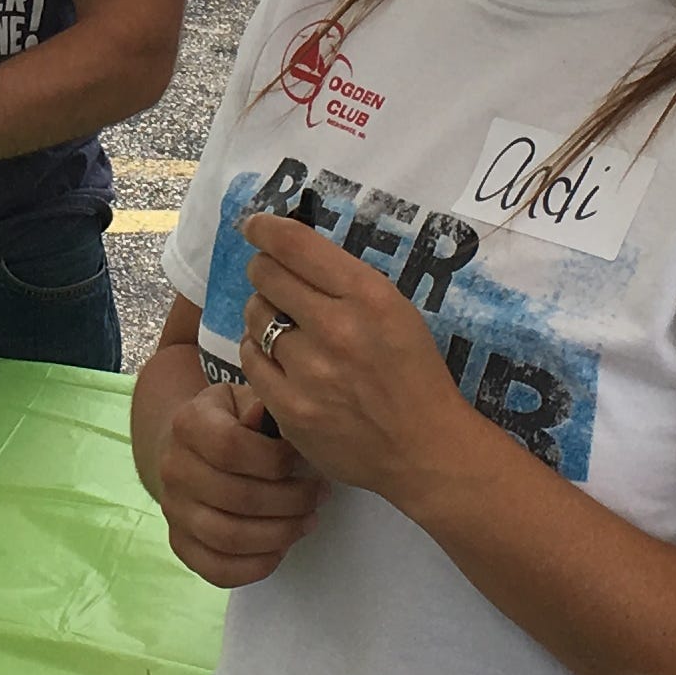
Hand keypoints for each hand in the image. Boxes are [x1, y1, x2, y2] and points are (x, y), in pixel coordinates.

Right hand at [148, 377, 325, 588]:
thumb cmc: (230, 422)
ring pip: (228, 537)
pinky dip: (258, 565)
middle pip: (236, 497)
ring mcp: (173, 511)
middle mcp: (173, 469)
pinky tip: (282, 547)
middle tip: (319, 495)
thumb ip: (262, 408)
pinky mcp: (181, 544)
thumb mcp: (245, 401)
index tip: (302, 460)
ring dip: (280, 534)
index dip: (275, 460)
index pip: (230, 448)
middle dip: (290, 501)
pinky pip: (218, 569)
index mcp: (188, 424)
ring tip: (307, 520)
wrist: (190, 450)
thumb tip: (267, 409)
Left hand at [237, 212, 492, 505]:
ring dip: (263, 313)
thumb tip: (288, 251)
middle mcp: (336, 328)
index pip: (295, 245)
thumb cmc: (414, 373)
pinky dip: (259, 351)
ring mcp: (309, 372)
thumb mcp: (396, 310)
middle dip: (264, 270)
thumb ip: (346, 283)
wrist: (425, 449)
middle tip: (272, 279)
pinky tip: (277, 357)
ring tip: (282, 324)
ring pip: (255, 316)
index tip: (254, 226)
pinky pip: (250, 360)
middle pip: (266, 275)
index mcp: (368, 296)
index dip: (265, 228)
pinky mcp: (290, 409)